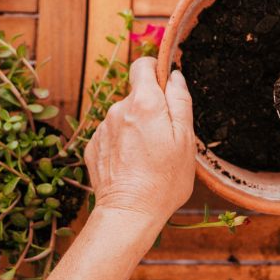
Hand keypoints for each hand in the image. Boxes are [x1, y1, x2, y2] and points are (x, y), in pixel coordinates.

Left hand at [84, 57, 195, 224]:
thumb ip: (180, 101)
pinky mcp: (93, 146)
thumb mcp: (186, 139)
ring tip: (148, 156)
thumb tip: (175, 76)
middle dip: (151, 108)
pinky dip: (123, 143)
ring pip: (124, 116)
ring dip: (136, 127)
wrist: (129, 213)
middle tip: (165, 137)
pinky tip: (132, 164)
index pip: (142, 65)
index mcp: (145, 103)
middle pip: (136, 95)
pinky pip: (112, 134)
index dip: (155, 71)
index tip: (166, 87)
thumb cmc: (165, 179)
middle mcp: (118, 109)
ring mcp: (103, 128)